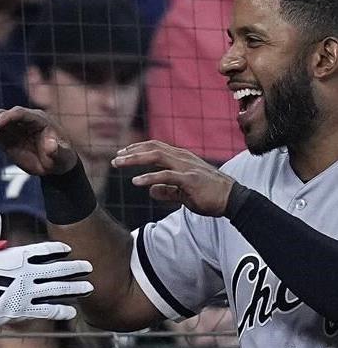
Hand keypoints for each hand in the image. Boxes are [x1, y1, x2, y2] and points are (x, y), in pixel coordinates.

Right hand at [0, 107, 77, 175]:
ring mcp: (11, 128)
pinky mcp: (3, 137)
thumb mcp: (64, 156)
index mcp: (38, 119)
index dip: (8, 117)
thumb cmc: (62, 159)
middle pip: (2, 115)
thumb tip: (52, 145)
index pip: (20, 113)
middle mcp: (22, 120)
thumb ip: (59, 151)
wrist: (54, 166)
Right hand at [0, 210, 93, 330]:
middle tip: (89, 266)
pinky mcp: (22, 310)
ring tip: (89, 287)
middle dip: (75, 268)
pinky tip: (72, 312)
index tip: (68, 249)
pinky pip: (47, 310)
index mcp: (16, 256)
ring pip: (57, 289)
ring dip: (74, 288)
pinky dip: (60, 311)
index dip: (58, 248)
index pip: (44, 249)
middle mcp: (26, 273)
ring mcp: (26, 292)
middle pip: (58, 268)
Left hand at [111, 141, 234, 216]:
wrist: (233, 200)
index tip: (122, 153)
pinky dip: (149, 177)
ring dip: (135, 159)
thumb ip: (167, 191)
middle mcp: (183, 158)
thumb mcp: (184, 193)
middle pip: (152, 148)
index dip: (138, 148)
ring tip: (118, 163)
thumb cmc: (210, 195)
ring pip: (156, 157)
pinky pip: (166, 176)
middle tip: (115, 159)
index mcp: (181, 158)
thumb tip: (150, 191)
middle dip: (131, 152)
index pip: (156, 147)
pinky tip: (136, 182)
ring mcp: (186, 167)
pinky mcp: (190, 179)